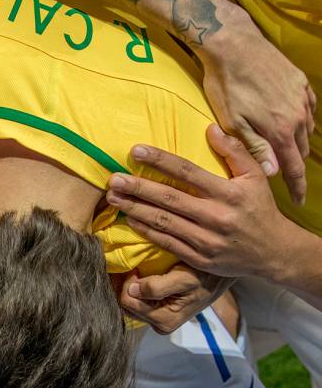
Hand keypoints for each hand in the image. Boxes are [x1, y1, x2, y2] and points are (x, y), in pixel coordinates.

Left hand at [107, 125, 289, 279]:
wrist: (274, 253)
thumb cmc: (260, 209)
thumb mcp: (256, 177)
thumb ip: (235, 152)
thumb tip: (211, 128)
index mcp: (229, 193)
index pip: (188, 172)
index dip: (160, 161)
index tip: (135, 151)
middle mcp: (217, 217)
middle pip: (170, 199)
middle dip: (139, 188)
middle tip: (114, 179)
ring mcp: (207, 240)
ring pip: (164, 222)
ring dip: (135, 209)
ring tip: (113, 197)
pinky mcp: (199, 259)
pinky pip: (167, 243)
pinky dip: (146, 231)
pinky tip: (129, 219)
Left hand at [119, 264, 232, 333]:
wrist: (218, 278)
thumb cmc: (204, 277)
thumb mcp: (184, 279)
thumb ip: (157, 287)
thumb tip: (131, 291)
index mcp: (164, 321)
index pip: (128, 302)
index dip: (128, 283)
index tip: (136, 268)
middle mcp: (159, 325)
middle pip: (126, 305)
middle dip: (125, 286)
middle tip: (132, 268)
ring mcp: (157, 320)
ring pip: (130, 304)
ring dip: (129, 287)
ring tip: (136, 271)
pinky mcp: (158, 313)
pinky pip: (138, 302)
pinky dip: (135, 289)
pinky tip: (139, 277)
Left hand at [198, 24, 314, 203]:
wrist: (235, 44)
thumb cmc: (226, 86)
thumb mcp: (233, 122)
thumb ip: (254, 148)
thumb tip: (273, 173)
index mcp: (281, 130)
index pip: (294, 168)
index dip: (297, 187)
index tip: (299, 202)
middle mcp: (298, 116)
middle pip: (302, 150)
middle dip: (294, 164)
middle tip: (285, 176)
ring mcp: (302, 98)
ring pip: (306, 130)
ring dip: (297, 142)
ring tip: (285, 150)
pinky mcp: (300, 82)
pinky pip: (308, 109)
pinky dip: (301, 120)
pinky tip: (290, 121)